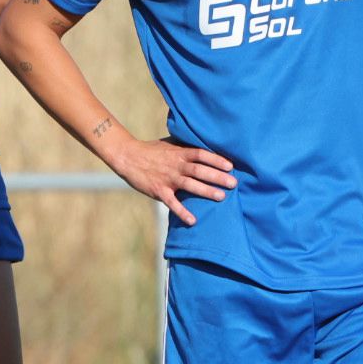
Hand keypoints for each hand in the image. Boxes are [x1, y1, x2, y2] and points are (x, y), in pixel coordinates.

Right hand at [106, 137, 235, 226]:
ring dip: (206, 191)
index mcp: (179, 153)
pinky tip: (193, 220)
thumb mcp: (170, 143)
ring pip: (190, 185)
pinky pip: (172, 203)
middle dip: (217, 177)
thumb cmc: (152, 150)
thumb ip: (185, 145)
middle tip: (233, 183)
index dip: (216, 160)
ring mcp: (168, 179)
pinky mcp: (159, 191)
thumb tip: (204, 143)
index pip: (201, 154)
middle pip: (199, 170)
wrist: (128, 157)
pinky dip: (182, 212)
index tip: (230, 166)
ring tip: (221, 197)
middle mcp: (176, 165)